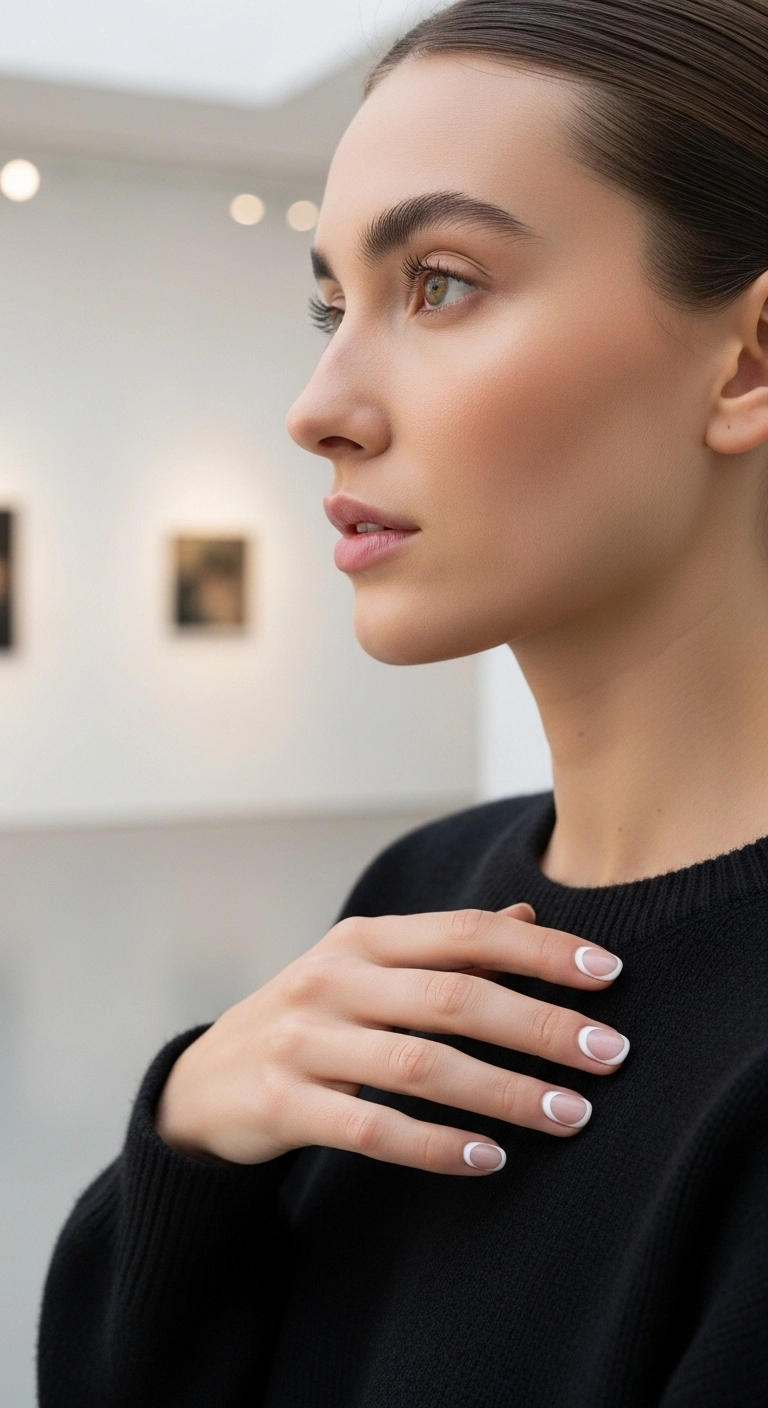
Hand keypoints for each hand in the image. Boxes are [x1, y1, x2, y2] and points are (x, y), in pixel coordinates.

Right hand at [155, 904, 627, 1175]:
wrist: (202, 1083)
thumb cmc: (309, 1019)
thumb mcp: (365, 968)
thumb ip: (443, 947)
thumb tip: (530, 915)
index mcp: (362, 939)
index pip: (467, 932)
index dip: (542, 950)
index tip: (610, 973)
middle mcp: (333, 980)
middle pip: (454, 997)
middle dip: (540, 1025)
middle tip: (610, 1055)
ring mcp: (304, 1041)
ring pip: (421, 1065)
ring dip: (504, 1091)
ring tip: (569, 1115)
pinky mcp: (283, 1104)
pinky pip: (372, 1128)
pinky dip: (435, 1146)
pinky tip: (489, 1159)